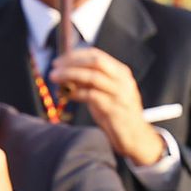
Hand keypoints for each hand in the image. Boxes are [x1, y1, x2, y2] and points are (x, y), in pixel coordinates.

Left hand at [50, 48, 163, 165]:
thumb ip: (91, 81)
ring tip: (55, 78)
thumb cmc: (117, 113)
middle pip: (95, 62)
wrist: (136, 135)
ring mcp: (120, 94)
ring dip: (70, 75)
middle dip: (72, 62)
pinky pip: (91, 96)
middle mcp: (123, 80)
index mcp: (121, 72)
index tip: (59, 61)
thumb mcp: (107, 92)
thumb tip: (66, 71)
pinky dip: (76, 93)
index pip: (97, 55)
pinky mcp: (114, 109)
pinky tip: (67, 95)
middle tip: (55, 67)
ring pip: (92, 77)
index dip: (75, 55)